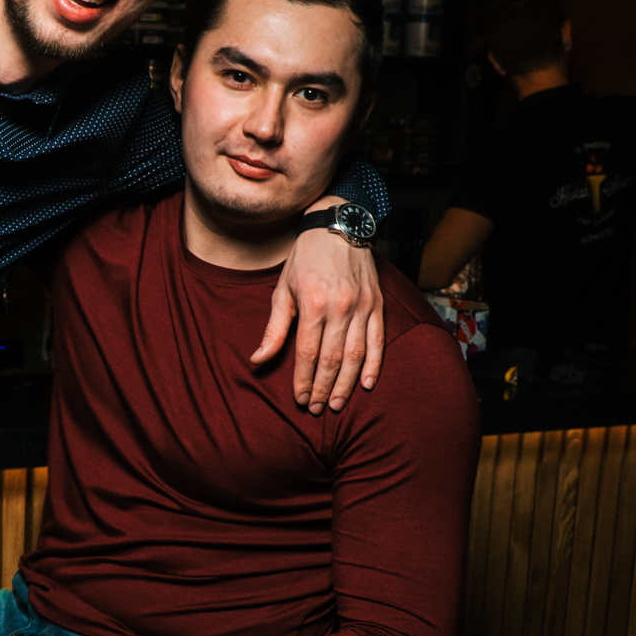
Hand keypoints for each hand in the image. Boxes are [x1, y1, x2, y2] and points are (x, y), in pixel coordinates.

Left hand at [252, 205, 383, 414]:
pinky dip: (373, 365)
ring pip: (356, 355)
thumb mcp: (282, 289)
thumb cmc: (305, 258)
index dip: (304, 381)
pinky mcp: (377, 304)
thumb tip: (258, 360)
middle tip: (318, 409)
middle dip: (324, 388)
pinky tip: (366, 384)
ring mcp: (362, 307)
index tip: (301, 400)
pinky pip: (378, 340)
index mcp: (313, 304)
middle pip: (332, 360)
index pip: (308, 353)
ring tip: (338, 404)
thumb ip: (274, 328)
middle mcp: (340, 308)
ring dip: (346, 384)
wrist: (337, 226)